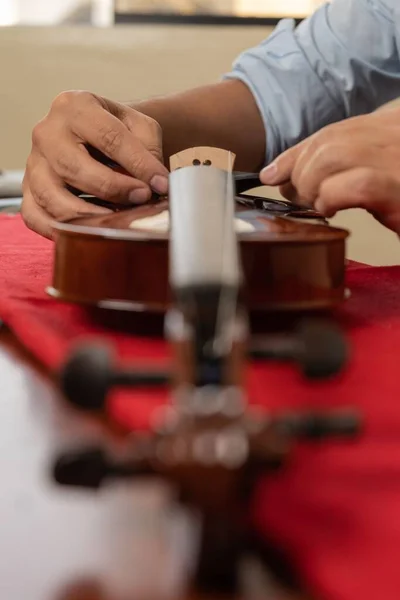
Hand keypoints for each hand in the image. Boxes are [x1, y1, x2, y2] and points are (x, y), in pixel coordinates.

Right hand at [22, 91, 168, 237]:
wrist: (99, 137)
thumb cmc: (121, 133)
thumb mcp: (140, 127)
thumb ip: (149, 151)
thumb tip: (156, 184)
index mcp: (75, 106)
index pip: (108, 137)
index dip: (138, 164)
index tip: (160, 184)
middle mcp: (47, 132)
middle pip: (74, 166)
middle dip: (113, 188)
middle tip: (142, 198)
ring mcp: (34, 163)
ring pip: (52, 196)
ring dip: (88, 214)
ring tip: (117, 219)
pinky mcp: (28, 191)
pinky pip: (34, 216)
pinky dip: (59, 230)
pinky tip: (88, 231)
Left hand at [260, 107, 399, 233]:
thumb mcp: (380, 171)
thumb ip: (341, 166)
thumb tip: (284, 177)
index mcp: (390, 125)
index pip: (332, 131)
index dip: (294, 154)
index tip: (272, 174)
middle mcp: (394, 133)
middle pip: (327, 141)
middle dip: (298, 172)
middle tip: (298, 198)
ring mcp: (396, 159)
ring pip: (331, 157)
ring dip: (311, 186)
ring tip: (318, 205)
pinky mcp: (396, 187)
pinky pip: (353, 186)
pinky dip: (331, 199)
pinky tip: (333, 210)